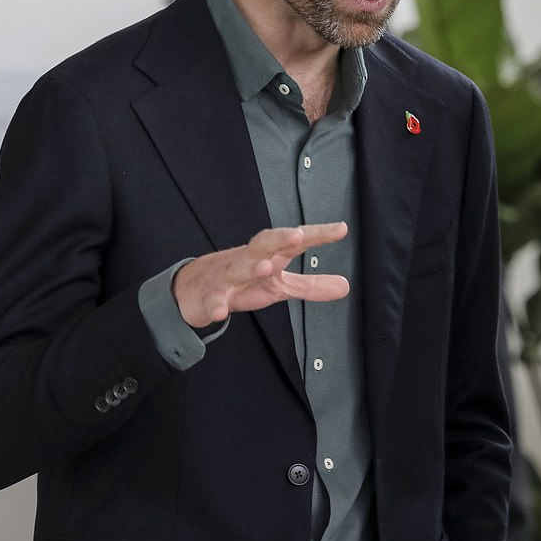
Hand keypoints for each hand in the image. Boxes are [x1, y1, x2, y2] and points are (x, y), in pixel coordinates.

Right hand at [173, 222, 348, 328]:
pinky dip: (215, 305)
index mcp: (268, 255)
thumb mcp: (279, 284)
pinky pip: (212, 301)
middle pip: (263, 244)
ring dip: (250, 267)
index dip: (317, 234)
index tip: (340, 229)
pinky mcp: (209, 297)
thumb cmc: (243, 281)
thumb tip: (345, 286)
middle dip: (280, 239)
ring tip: (265, 267)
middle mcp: (248, 260)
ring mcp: (226, 277)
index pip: (293, 241)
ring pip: (237, 269)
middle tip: (298, 236)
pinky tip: (220, 311)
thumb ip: (310, 285)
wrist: (195, 287)